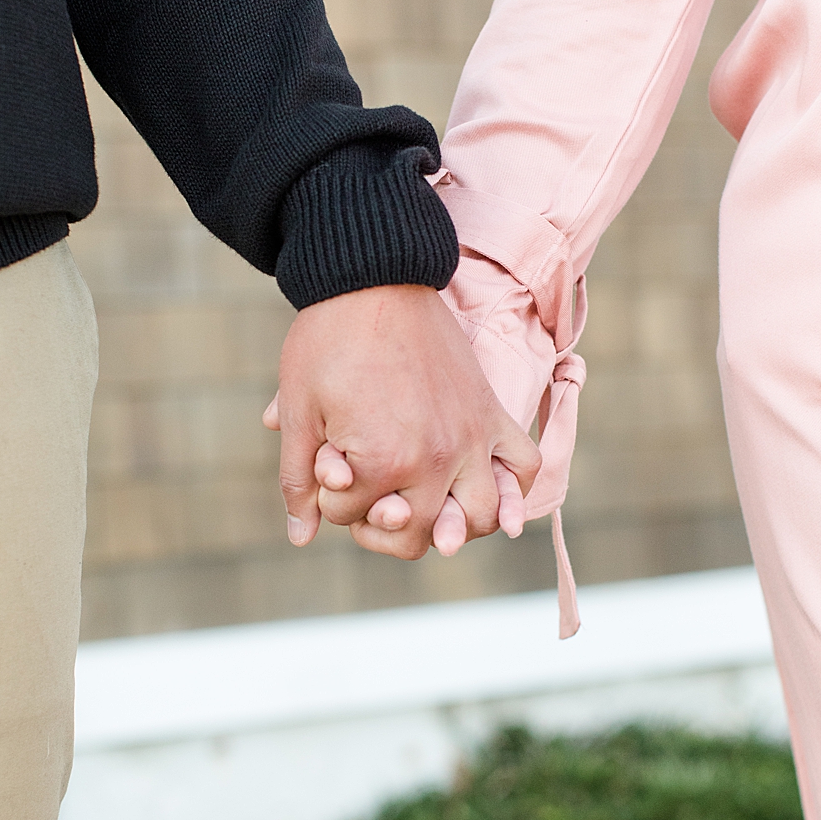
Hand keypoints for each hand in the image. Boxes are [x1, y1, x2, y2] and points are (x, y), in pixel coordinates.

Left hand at [264, 284, 540, 559]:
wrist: (371, 281)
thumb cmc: (326, 343)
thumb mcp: (299, 411)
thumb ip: (298, 480)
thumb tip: (300, 537)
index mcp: (381, 462)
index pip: (351, 516)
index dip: (328, 496)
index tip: (324, 465)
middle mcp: (436, 459)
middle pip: (417, 534)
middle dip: (381, 527)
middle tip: (365, 502)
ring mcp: (471, 438)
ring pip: (478, 518)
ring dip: (450, 526)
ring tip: (422, 509)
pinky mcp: (492, 414)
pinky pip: (521, 468)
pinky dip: (510, 492)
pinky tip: (483, 490)